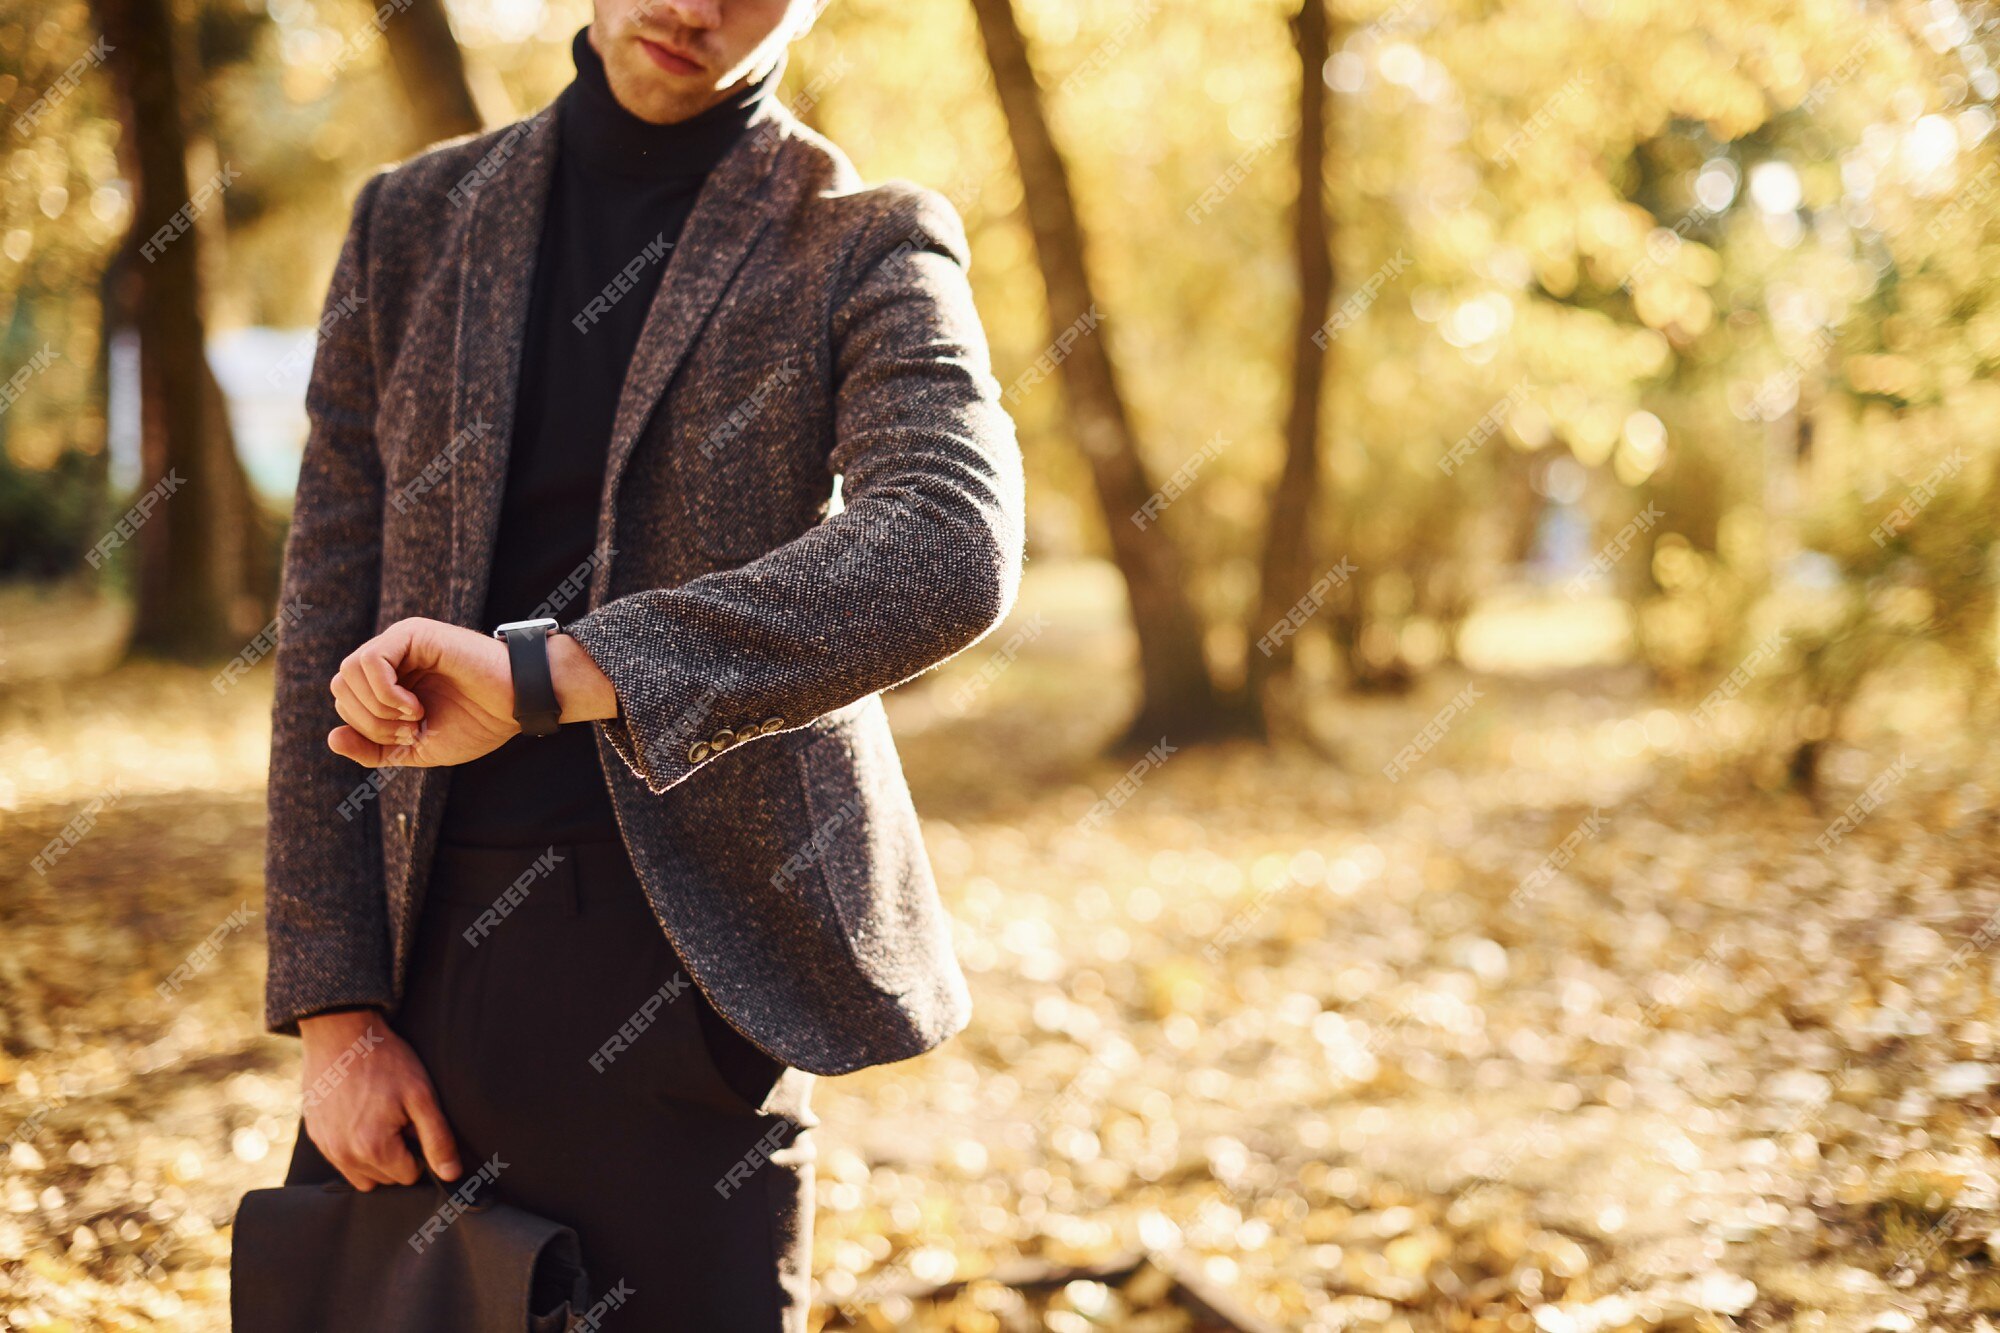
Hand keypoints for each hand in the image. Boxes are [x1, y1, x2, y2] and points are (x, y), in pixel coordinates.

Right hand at [298, 1009, 459, 1189]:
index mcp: (374, 1149)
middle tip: (398, 1116)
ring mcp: (326, 1147)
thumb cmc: (386, 1061)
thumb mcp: (422, 1096)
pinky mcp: (315, 1136)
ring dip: (376, 1157)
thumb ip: (438, 1139)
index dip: (419, 1150)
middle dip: (398, 1154)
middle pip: (386, 1178)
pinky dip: (354, 1147)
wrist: (341, 1032)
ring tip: (380, 1118)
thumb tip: (451, 1175)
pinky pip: (340, 1159)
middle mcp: (344, 1155)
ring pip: (362, 1175)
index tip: (414, 1122)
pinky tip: (360, 1116)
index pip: (409, 1176)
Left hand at [328, 617, 517, 767]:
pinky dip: (384, 693)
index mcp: (389, 679)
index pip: (344, 700)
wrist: (518, 704)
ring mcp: (401, 641)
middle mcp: (391, 656)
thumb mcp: (418, 748)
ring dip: (377, 708)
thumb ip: (375, 748)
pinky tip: (414, 706)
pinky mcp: (413, 633)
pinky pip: (370, 661)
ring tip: (414, 717)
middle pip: (340, 687)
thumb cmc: (479, 722)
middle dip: (369, 721)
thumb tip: (331, 738)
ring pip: (348, 673)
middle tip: (411, 729)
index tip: (411, 736)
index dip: (366, 728)